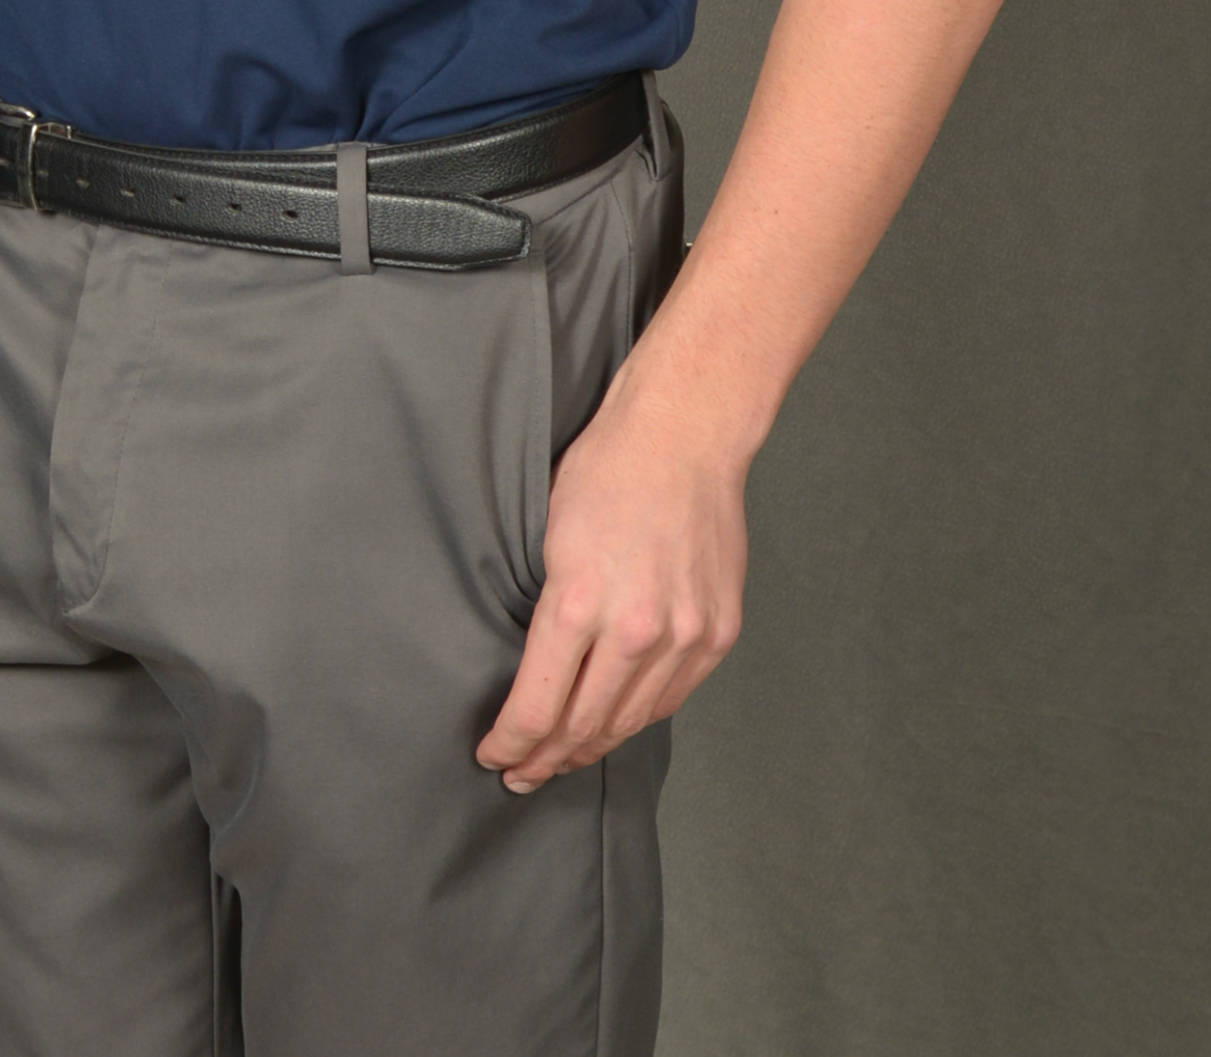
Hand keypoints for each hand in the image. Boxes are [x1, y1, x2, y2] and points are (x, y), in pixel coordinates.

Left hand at [475, 353, 747, 790]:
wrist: (685, 435)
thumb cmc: (607, 470)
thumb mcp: (548, 534)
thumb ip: (549, 612)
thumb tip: (536, 673)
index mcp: (579, 601)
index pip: (538, 705)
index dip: (512, 742)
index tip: (493, 756)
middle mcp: (636, 629)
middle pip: (584, 725)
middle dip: (546, 757)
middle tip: (521, 774)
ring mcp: (684, 634)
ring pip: (631, 720)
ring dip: (592, 746)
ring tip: (564, 758)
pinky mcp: (717, 632)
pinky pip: (672, 696)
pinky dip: (639, 716)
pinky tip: (615, 722)